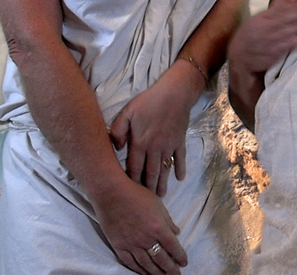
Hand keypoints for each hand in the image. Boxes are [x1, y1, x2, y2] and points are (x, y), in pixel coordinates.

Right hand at [91, 177, 187, 273]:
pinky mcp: (119, 246)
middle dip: (171, 269)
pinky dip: (138, 270)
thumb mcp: (158, 204)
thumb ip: (168, 220)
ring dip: (156, 273)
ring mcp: (131, 244)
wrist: (111, 194)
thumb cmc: (136, 195)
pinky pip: (130, 262)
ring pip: (146, 264)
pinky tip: (144, 274)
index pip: (173, 247)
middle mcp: (146, 239)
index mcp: (158, 227)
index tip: (184, 263)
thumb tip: (177, 232)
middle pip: (161, 259)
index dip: (180, 256)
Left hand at [110, 65, 198, 196]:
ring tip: (160, 196)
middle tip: (145, 202)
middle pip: (150, 173)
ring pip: (164, 169)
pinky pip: (180, 158)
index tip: (128, 193)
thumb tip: (116, 148)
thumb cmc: (148, 102)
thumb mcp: (127, 112)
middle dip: (147, 188)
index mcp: (140, 143)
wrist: (175, 94)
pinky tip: (180, 178)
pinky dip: (180, 168)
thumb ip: (118, 130)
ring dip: (162, 183)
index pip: (133, 167)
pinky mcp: (179, 141)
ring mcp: (169, 146)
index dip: (131, 181)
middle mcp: (154, 149)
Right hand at [228, 0, 296, 81]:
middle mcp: (264, 28)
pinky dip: (290, 44)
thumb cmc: (252, 36)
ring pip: (284, 33)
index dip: (296, 7)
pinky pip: (280, 48)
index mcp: (262, 18)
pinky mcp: (268, 54)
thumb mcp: (259, 19)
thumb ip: (276, 8)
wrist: (239, 58)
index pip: (281, 10)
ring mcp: (266, 41)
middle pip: (284, 20)